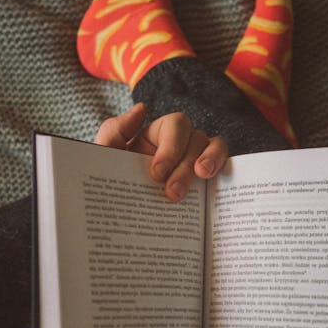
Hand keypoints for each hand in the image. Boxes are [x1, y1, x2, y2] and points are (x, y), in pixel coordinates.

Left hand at [95, 103, 227, 200]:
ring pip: (214, 146)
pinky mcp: (207, 180)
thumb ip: (114, 131)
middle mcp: (180, 144)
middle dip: (185, 165)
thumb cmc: (110, 186)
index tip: (157, 174)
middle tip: (173, 193)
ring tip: (203, 178)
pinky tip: (213, 183)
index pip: (175, 125)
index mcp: (156, 135)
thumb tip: (142, 109)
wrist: (119, 219)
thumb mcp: (103, 159)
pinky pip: (224, 167)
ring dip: (210, 160)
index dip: (171, 146)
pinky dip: (223, 169)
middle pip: (195, 138)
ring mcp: (196, 160)